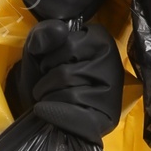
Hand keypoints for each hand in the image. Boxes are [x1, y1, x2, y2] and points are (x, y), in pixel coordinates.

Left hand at [6, 19, 124, 140]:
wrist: (38, 108)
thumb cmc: (41, 75)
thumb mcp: (37, 49)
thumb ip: (43, 34)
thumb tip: (59, 31)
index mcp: (100, 40)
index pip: (68, 45)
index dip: (49, 58)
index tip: (51, 64)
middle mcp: (113, 64)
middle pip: (67, 73)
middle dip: (47, 81)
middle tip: (50, 85)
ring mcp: (112, 94)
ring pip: (70, 95)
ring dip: (49, 99)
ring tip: (51, 98)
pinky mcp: (106, 119)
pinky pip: (73, 115)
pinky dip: (54, 114)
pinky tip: (51, 112)